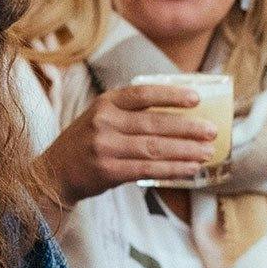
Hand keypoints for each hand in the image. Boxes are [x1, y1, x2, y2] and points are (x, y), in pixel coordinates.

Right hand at [36, 84, 221, 205]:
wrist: (54, 173)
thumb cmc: (86, 143)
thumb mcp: (100, 117)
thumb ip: (130, 113)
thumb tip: (179, 115)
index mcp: (105, 103)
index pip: (143, 94)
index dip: (171, 95)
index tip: (196, 99)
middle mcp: (104, 122)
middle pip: (154, 123)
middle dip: (187, 128)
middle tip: (212, 131)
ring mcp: (105, 147)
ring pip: (155, 148)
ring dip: (185, 151)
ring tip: (207, 152)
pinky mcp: (108, 170)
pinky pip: (147, 169)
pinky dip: (172, 169)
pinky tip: (189, 169)